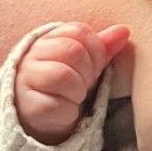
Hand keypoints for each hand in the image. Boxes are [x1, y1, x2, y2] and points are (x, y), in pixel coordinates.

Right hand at [14, 22, 129, 144]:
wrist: (43, 119)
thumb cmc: (67, 85)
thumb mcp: (85, 62)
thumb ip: (103, 46)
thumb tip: (124, 31)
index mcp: (48, 39)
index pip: (78, 31)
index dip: (96, 49)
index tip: (97, 65)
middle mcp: (33, 56)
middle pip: (72, 51)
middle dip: (88, 71)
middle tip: (86, 83)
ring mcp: (26, 81)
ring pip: (63, 76)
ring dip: (79, 90)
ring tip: (76, 96)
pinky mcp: (28, 107)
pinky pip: (55, 105)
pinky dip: (69, 111)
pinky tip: (66, 111)